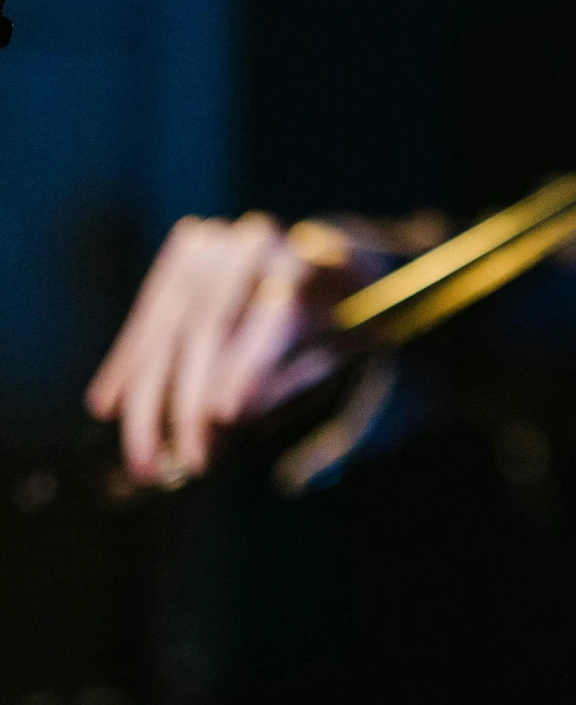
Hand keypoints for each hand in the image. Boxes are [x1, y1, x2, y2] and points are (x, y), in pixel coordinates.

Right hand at [85, 212, 379, 483]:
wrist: (329, 264)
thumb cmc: (338, 328)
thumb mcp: (338, 357)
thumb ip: (291, 383)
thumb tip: (225, 413)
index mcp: (319, 266)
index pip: (279, 313)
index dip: (249, 363)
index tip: (225, 414)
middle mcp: (264, 244)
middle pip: (213, 325)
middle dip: (191, 401)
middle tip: (191, 462)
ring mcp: (220, 242)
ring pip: (171, 325)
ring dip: (150, 399)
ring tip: (145, 459)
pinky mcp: (186, 252)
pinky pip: (150, 315)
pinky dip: (129, 363)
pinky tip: (107, 406)